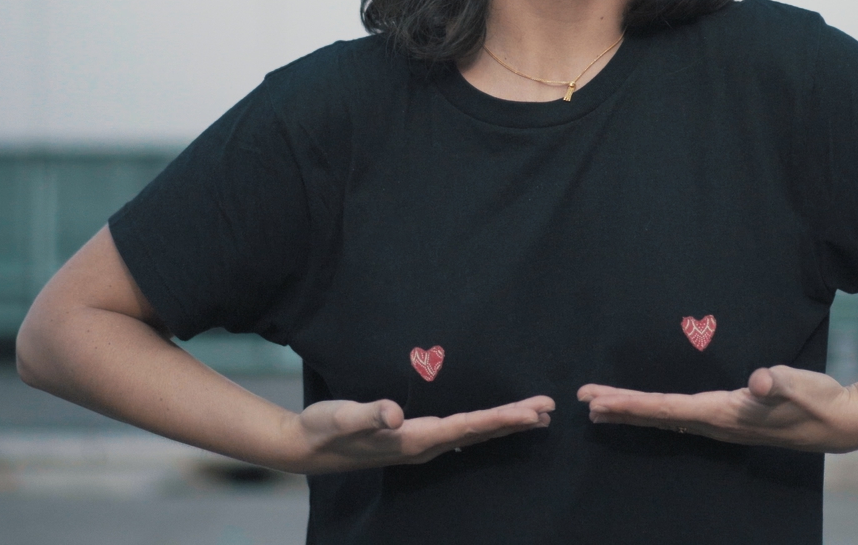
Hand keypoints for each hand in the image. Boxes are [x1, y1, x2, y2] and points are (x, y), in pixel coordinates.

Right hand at [284, 394, 553, 473]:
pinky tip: (493, 425)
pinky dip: (484, 426)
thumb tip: (392, 414)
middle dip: (515, 422)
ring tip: (536, 417)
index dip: (502, 418)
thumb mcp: (342, 416)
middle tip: (550, 409)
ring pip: (473, 434)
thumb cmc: (325, 426)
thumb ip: (368, 414)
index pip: (468, 427)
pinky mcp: (414, 440)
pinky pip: (461, 433)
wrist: (307, 447)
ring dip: (504, 424)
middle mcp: (424, 446)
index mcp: (415, 439)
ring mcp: (421, 445)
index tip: (532, 412)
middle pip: (480, 432)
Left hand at [578, 367, 857, 453]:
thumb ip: (779, 382)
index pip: (666, 408)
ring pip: (667, 418)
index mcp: (724, 413)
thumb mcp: (800, 384)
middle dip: (620, 407)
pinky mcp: (732, 419)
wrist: (841, 423)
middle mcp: (717, 423)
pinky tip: (651, 412)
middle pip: (658, 415)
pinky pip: (683, 417)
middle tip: (583, 400)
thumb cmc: (818, 399)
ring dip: (634, 411)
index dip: (630, 403)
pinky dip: (658, 412)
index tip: (598, 399)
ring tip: (603, 407)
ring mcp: (723, 424)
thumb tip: (761, 382)